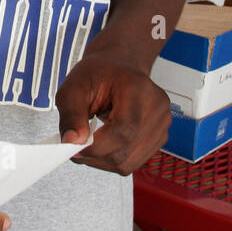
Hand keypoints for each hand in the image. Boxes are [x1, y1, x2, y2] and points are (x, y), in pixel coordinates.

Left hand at [55, 52, 171, 174]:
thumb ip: (71, 114)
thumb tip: (72, 142)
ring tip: (89, 141)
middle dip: (95, 155)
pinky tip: (103, 144)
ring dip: (102, 160)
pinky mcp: (158, 139)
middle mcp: (156, 107)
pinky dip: (112, 159)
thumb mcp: (74, 87)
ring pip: (128, 162)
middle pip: (125, 150)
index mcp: (139, 88)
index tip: (74, 147)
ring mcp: (161, 124)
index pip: (123, 130)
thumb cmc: (99, 73)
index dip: (96, 146)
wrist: (118, 67)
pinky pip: (133, 162)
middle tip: (76, 144)